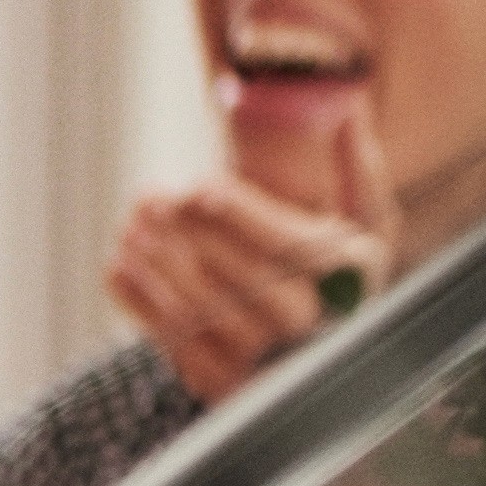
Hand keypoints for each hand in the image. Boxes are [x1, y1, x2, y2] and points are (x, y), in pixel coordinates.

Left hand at [108, 102, 393, 404]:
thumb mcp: (365, 222)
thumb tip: (347, 101)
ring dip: (158, 265)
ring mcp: (267, 362)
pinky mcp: (224, 384)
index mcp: (351, 276)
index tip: (200, 186)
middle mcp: (315, 325)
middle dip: (191, 236)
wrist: (324, 350)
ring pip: (204, 313)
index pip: (292, 247)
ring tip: (131, 224)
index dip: (242, 217)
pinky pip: (175, 344)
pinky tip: (120, 264)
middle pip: (243, 280)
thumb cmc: (339, 268)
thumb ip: (355, 167)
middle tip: (152, 196)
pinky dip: (142, 302)